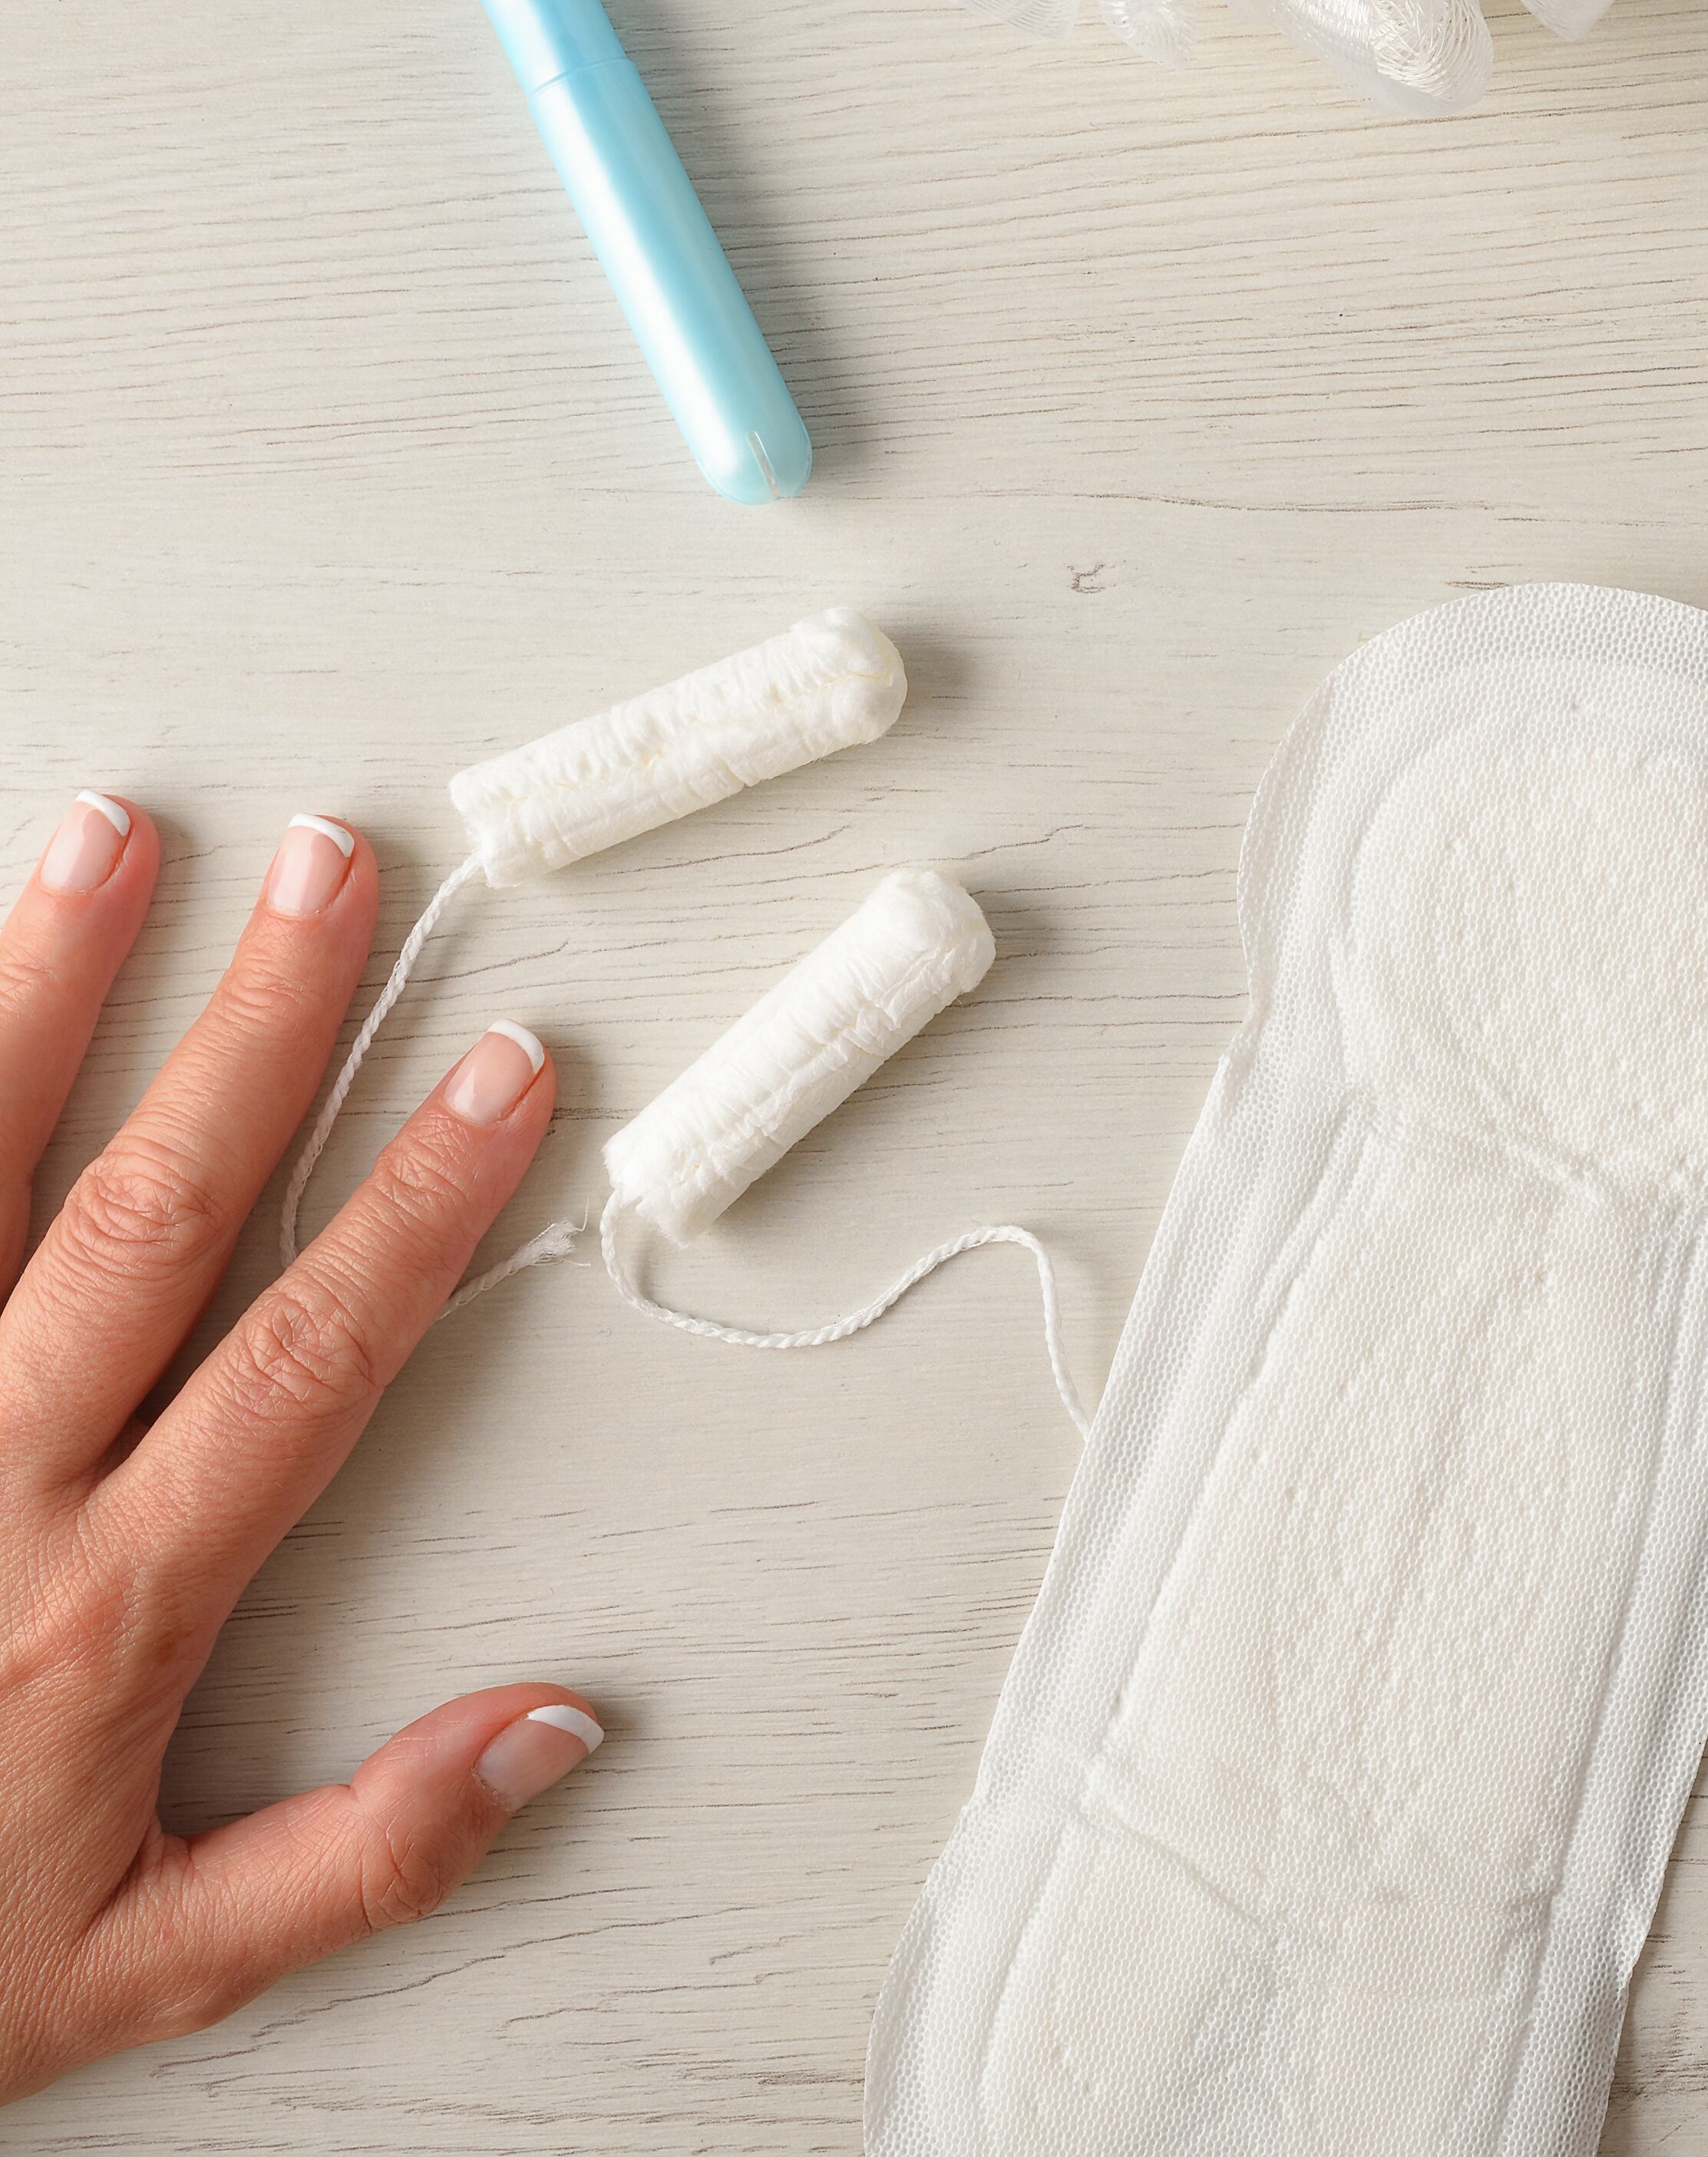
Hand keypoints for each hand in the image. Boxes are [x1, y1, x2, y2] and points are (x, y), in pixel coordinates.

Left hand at [0, 795, 600, 2104]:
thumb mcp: (143, 1968)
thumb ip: (359, 1853)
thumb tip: (556, 1728)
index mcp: (102, 1607)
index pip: (306, 1354)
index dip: (418, 1204)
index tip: (496, 1075)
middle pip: (151, 1211)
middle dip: (259, 1026)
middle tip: (334, 871)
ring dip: (49, 991)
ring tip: (118, 841)